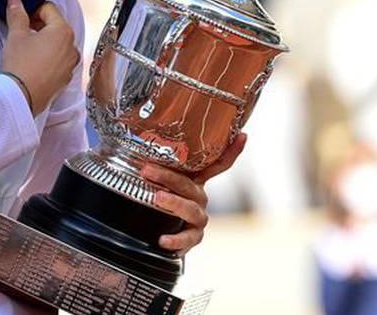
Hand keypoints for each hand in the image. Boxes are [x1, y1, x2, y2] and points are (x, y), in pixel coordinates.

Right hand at [1, 0, 79, 115]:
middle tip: (22, 31)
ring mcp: (71, 64)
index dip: (33, 9)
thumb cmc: (20, 63)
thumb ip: (17, 14)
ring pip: (59, 44)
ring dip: (46, 41)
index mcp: (63, 31)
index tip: (21, 17)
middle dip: (40, 25)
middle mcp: (73, 46)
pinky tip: (35, 63)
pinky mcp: (66, 78)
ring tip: (28, 48)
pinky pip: (59, 61)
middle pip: (57, 26)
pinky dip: (49, 57)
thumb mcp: (16, 35)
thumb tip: (15, 1)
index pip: (49, 9)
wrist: (21, 97)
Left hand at [140, 133, 247, 254]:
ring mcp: (199, 218)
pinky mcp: (193, 238)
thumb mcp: (161, 182)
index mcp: (196, 182)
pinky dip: (175, 240)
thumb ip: (155, 167)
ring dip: (174, 203)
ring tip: (158, 198)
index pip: (218, 165)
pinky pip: (187, 238)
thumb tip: (133, 144)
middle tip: (148, 170)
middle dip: (168, 177)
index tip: (242, 136)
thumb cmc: (161, 202)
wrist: (160, 233)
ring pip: (191, 210)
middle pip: (191, 186)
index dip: (232, 151)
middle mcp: (200, 199)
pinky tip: (162, 239)